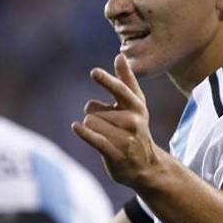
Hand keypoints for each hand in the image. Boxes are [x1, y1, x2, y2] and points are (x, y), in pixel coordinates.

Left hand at [73, 53, 165, 187]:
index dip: (106, 81)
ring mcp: (125, 138)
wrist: (146, 166)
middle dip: (94, 116)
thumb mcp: (136, 105)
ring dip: (91, 129)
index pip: (120, 89)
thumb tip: (119, 55)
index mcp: (136, 106)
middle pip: (92, 108)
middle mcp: (133, 121)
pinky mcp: (116, 154)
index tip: (94, 72)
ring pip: (90, 122)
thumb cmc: (136, 130)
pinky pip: (94, 138)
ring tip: (106, 137)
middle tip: (109, 127)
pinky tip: (76, 127)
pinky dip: (83, 132)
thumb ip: (127, 80)